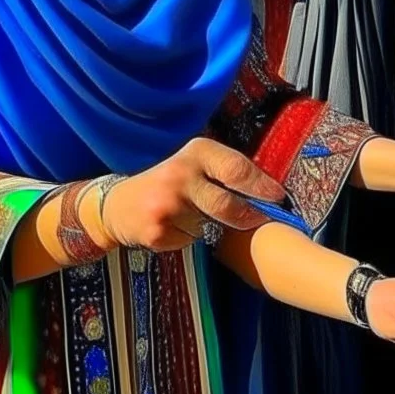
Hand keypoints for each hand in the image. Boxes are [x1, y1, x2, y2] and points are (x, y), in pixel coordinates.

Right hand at [101, 137, 284, 252]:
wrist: (116, 205)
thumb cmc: (166, 182)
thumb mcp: (191, 164)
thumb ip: (222, 172)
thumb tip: (268, 191)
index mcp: (194, 152)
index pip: (236, 169)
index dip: (261, 185)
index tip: (278, 197)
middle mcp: (180, 175)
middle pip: (227, 205)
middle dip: (248, 216)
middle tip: (258, 219)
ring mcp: (167, 206)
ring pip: (209, 226)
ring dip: (209, 226)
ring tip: (188, 214)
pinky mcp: (158, 232)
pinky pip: (190, 240)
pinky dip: (188, 237)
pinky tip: (172, 226)